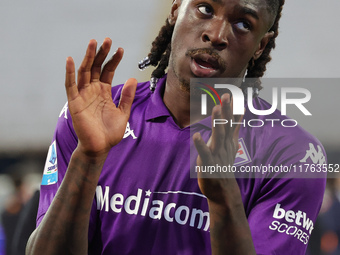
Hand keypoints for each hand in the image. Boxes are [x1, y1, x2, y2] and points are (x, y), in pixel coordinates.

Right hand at [65, 38, 136, 157]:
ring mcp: (83, 95)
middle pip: (96, 67)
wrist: (100, 148)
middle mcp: (93, 90)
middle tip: (107, 39)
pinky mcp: (74, 103)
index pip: (107, 71)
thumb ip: (126, 96)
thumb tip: (132, 78)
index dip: (113, 60)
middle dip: (101, 53)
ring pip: (84, 72)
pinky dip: (70, 73)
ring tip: (93, 42)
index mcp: (104, 92)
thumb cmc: (110, 132)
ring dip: (88, 57)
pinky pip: (70, 86)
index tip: (121, 49)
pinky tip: (71, 60)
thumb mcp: (123, 112)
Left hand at [193, 94, 242, 204]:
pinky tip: (197, 135)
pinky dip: (201, 145)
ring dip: (217, 122)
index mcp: (229, 140)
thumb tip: (240, 111)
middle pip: (226, 125)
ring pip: (218, 136)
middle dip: (227, 110)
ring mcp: (217, 154)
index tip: (234, 92)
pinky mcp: (208, 164)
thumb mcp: (230, 144)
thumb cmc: (224, 164)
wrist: (223, 190)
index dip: (232, 107)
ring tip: (215, 108)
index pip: (232, 121)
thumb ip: (233, 127)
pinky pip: (205, 153)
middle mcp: (225, 145)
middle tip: (227, 95)